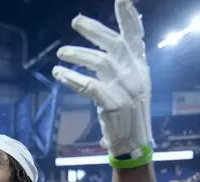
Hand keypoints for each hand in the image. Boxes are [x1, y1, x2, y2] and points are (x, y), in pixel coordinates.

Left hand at [52, 0, 152, 161]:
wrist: (134, 144)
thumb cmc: (129, 115)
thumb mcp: (132, 86)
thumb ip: (121, 66)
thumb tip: (107, 48)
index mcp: (141, 68)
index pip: (136, 37)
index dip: (129, 17)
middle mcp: (135, 75)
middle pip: (115, 44)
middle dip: (94, 30)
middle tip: (75, 21)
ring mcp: (126, 89)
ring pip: (99, 62)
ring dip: (77, 55)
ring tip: (60, 54)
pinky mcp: (113, 103)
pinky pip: (88, 85)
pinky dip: (71, 78)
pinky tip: (59, 73)